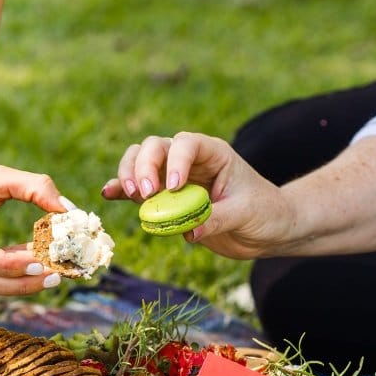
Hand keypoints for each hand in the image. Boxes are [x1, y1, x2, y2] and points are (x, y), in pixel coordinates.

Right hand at [102, 131, 292, 259]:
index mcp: (213, 153)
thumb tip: (188, 232)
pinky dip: (122, 190)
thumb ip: (217, 218)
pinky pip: (139, 190)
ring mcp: (174, 177)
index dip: (175, 161)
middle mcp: (190, 159)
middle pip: (155, 147)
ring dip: (130, 174)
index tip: (174, 188)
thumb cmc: (264, 212)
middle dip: (144, 166)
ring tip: (134, 195)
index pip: (187, 143)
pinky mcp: (166, 198)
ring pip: (140, 161)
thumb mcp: (246, 214)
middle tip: (146, 193)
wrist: (268, 228)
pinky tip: (108, 194)